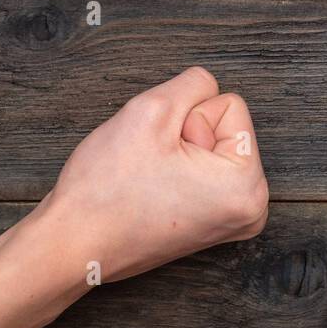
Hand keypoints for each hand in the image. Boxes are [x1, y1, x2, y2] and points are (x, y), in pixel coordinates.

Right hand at [42, 67, 268, 281]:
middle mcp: (252, 209)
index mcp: (248, 186)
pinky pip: (202, 169)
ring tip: (152, 180)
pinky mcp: (214, 223)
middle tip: (153, 168)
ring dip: (178, 152)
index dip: (187, 118)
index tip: (162, 154)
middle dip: (185, 135)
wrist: (74, 244)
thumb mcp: (153, 109)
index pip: (230, 104)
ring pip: (210, 145)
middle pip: (224, 127)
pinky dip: (177, 170)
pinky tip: (153, 190)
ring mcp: (234, 220)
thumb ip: (193, 83)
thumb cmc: (107, 189)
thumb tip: (209, 85)